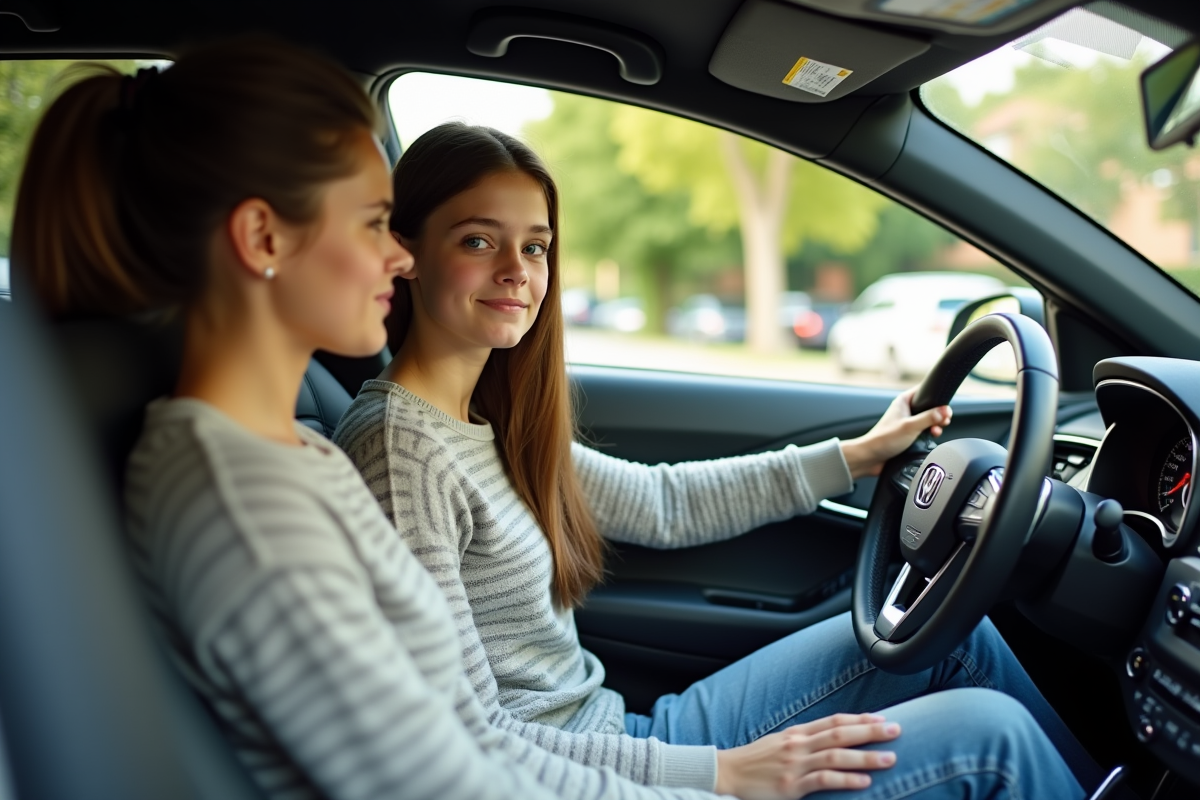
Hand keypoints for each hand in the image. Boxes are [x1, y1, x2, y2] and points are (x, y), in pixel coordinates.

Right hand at [714, 713, 900, 799]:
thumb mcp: (780, 743)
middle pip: (840, 733)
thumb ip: (806, 740)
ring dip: (866, 756)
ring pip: (836, 755)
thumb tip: (834, 739)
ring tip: (890, 758)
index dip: (860, 718)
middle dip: (870, 731)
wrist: (727, 773)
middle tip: (897, 730)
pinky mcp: (791, 785)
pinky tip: (864, 781)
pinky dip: (845, 780)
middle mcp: (798, 744)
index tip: (883, 718)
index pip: (834, 721)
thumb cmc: (756, 761)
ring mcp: (795, 764)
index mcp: (797, 733)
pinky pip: (823, 780)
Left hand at [840, 387, 950, 479]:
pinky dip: (931, 434)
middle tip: (944, 420)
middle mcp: (906, 410)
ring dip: (936, 425)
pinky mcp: (909, 435)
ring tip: (936, 431)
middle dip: (940, 414)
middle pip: (930, 407)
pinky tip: (932, 437)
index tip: (945, 406)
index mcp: (903, 401)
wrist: (871, 458)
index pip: (925, 391)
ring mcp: (908, 423)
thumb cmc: (883, 440)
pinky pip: (925, 431)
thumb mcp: (909, 426)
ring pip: (929, 420)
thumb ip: (928, 418)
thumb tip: (944, 411)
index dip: (937, 396)